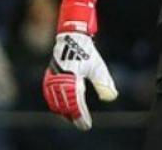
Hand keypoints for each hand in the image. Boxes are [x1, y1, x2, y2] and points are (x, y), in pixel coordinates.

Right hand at [42, 0, 117, 130]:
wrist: (72, 38)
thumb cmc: (87, 52)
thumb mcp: (98, 67)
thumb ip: (104, 83)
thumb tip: (112, 97)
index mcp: (72, 78)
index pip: (75, 104)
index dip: (81, 116)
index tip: (87, 124)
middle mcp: (60, 80)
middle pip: (65, 106)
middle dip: (74, 116)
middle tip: (83, 124)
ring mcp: (53, 78)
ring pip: (56, 102)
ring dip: (64, 112)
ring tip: (74, 118)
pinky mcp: (49, 76)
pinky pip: (50, 95)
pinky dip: (55, 104)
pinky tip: (62, 108)